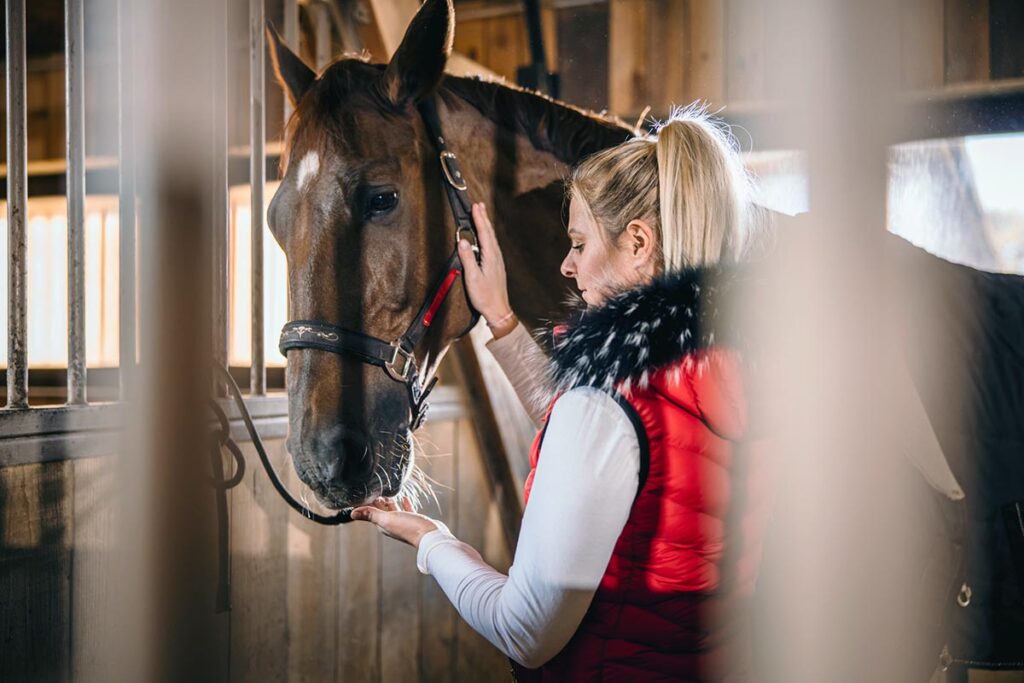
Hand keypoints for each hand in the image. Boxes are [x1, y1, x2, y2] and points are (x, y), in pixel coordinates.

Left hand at [350, 497, 441, 547]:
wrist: (430, 535)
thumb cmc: (408, 527)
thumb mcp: (387, 519)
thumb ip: (370, 514)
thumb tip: (351, 513)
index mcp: (383, 525)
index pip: (371, 513)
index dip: (366, 504)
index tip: (362, 495)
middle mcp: (392, 524)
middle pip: (381, 512)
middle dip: (377, 503)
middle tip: (373, 491)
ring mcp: (403, 523)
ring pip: (394, 511)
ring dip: (390, 503)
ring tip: (388, 494)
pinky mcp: (414, 520)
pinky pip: (407, 511)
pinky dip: (404, 504)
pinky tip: (404, 498)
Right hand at [459, 203, 512, 325]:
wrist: (498, 310)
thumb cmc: (485, 296)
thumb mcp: (473, 278)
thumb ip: (467, 258)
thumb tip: (462, 241)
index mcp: (490, 257)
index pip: (484, 233)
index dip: (479, 218)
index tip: (475, 206)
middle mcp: (496, 256)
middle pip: (489, 233)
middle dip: (483, 218)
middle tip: (479, 204)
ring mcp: (497, 261)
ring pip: (491, 238)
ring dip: (486, 225)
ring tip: (481, 215)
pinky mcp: (496, 266)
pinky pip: (491, 245)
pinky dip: (487, 235)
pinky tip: (485, 236)